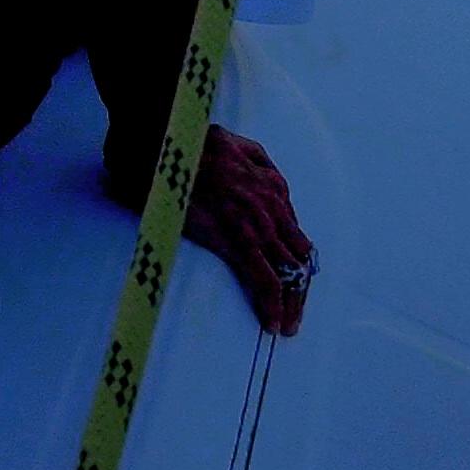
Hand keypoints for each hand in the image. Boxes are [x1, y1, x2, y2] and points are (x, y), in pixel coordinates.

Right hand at [181, 127, 315, 335]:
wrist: (169, 146)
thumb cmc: (195, 145)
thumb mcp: (238, 143)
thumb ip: (259, 161)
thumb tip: (271, 180)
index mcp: (274, 187)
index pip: (297, 235)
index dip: (297, 262)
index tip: (294, 281)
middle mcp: (273, 210)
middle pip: (299, 258)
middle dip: (301, 289)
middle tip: (296, 313)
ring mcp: (257, 227)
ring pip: (288, 273)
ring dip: (292, 304)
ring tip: (288, 326)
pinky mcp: (236, 241)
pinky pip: (264, 279)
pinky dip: (272, 304)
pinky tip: (272, 322)